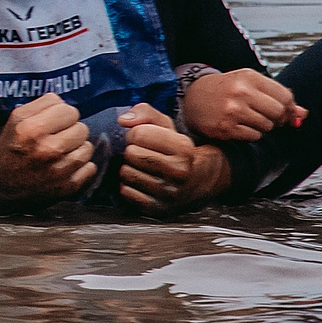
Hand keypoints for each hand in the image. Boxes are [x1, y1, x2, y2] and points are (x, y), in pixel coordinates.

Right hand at [0, 94, 97, 201]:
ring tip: (61, 152)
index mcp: (31, 130)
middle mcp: (47, 149)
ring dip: (76, 148)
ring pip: (87, 147)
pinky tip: (65, 166)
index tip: (52, 121)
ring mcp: (59, 170)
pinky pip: (90, 167)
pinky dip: (80, 167)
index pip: (67, 109)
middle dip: (69, 130)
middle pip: (81, 128)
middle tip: (56, 137)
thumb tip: (62, 101)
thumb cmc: (7, 151)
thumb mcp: (14, 121)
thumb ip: (40, 105)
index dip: (60, 114)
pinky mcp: (67, 187)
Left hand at [116, 102, 231, 213]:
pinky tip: (141, 182)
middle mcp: (179, 172)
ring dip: (129, 168)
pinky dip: (129, 186)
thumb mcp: (167, 126)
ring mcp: (169, 193)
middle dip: (132, 151)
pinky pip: (126, 192)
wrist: (199, 182)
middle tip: (142, 153)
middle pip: (131, 154)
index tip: (143, 138)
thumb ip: (144, 113)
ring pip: (126, 173)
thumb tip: (122, 120)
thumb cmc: (175, 150)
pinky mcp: (158, 209)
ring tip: (142, 167)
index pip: (139, 134)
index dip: (135, 133)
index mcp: (184, 149)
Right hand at [182, 69, 300, 141]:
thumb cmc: (227, 90)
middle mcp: (240, 92)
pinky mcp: (225, 127)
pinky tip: (239, 126)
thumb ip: (278, 97)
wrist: (192, 98)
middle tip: (267, 117)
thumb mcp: (250, 85)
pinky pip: (253, 136)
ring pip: (267, 126)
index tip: (283, 111)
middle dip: (277, 118)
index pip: (285, 96)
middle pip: (278, 112)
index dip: (288, 107)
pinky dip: (251, 134)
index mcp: (249, 77)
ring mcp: (232, 111)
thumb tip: (303, 114)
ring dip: (263, 126)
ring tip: (249, 119)